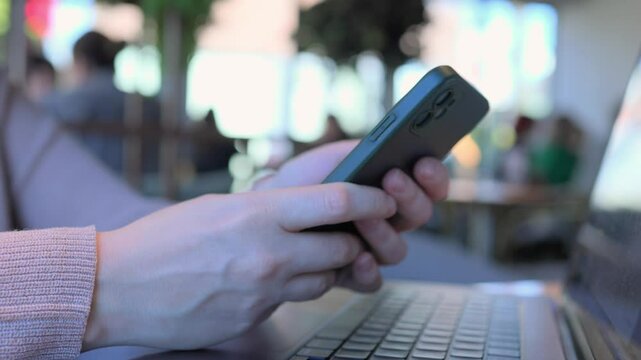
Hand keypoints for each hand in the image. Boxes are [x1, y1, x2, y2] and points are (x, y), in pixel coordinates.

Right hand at [83, 183, 395, 349]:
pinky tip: (271, 281)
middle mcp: (268, 253)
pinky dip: (294, 289)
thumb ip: (268, 209)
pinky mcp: (255, 319)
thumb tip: (306, 208)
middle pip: (343, 246)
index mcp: (259, 214)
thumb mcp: (219, 207)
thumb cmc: (164, 240)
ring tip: (305, 257)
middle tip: (349, 233)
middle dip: (354, 240)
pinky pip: (293, 302)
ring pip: (325, 279)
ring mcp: (263, 291)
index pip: (338, 201)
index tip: (384, 198)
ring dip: (326, 268)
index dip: (371, 198)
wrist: (118, 288)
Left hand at [255, 140, 449, 291]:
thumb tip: (394, 147)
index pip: (427, 185)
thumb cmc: (302, 182)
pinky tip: (358, 257)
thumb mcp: (332, 157)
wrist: (266, 211)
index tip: (424, 164)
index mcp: (389, 190)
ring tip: (365, 218)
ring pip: (397, 250)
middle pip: (419, 215)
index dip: (434, 176)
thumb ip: (364, 152)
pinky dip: (368, 271)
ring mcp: (371, 249)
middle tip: (392, 179)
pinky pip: (372, 281)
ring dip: (385, 232)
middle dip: (410, 197)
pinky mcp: (351, 274)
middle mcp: (387, 220)